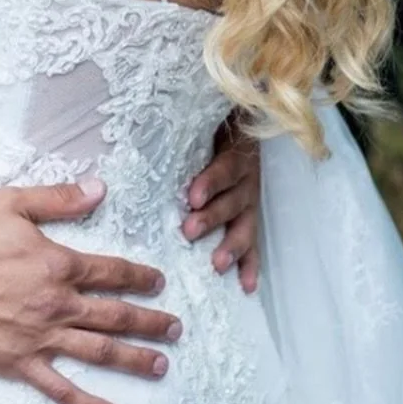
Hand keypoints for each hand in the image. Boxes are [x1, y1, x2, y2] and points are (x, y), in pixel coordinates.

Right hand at [0, 181, 180, 403]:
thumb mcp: (11, 202)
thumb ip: (58, 199)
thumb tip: (98, 189)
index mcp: (56, 263)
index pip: (110, 271)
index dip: (138, 276)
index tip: (157, 280)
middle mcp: (56, 303)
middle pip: (115, 315)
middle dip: (149, 321)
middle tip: (174, 327)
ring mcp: (41, 337)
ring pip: (99, 350)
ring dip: (133, 358)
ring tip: (160, 364)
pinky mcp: (21, 362)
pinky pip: (61, 388)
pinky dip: (89, 403)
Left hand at [183, 116, 260, 292]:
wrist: (247, 121)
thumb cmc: (213, 123)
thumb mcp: (203, 119)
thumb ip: (184, 127)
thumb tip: (148, 130)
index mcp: (235, 150)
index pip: (224, 167)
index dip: (211, 182)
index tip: (192, 196)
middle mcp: (247, 176)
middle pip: (233, 199)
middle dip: (212, 218)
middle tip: (188, 231)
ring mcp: (251, 197)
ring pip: (245, 222)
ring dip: (232, 245)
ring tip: (217, 264)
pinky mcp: (251, 214)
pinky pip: (255, 240)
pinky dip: (251, 263)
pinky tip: (247, 284)